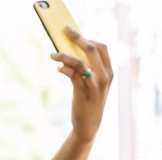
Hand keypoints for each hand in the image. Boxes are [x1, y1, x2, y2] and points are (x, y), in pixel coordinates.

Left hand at [50, 26, 112, 141]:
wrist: (88, 126)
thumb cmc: (88, 103)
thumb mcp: (91, 85)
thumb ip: (85, 71)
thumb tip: (69, 55)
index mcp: (109, 72)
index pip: (102, 47)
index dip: (89, 39)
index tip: (75, 35)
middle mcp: (105, 76)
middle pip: (92, 48)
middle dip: (77, 37)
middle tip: (64, 31)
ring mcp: (94, 84)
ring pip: (80, 61)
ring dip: (64, 55)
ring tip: (52, 54)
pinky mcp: (83, 92)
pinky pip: (72, 74)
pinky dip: (63, 68)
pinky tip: (58, 68)